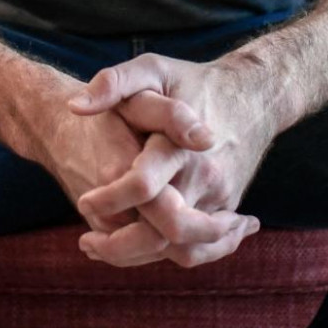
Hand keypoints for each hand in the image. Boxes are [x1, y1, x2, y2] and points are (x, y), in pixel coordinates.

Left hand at [66, 54, 276, 267]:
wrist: (252, 95)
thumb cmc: (192, 81)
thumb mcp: (152, 68)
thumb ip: (114, 83)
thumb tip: (75, 106)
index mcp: (181, 144)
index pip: (143, 184)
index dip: (108, 199)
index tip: (83, 202)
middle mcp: (205, 176)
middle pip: (165, 232)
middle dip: (121, 246)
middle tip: (86, 242)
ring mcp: (220, 197)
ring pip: (183, 250)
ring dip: (140, 258)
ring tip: (102, 249)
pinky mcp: (226, 208)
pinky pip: (200, 247)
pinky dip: (168, 256)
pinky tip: (139, 252)